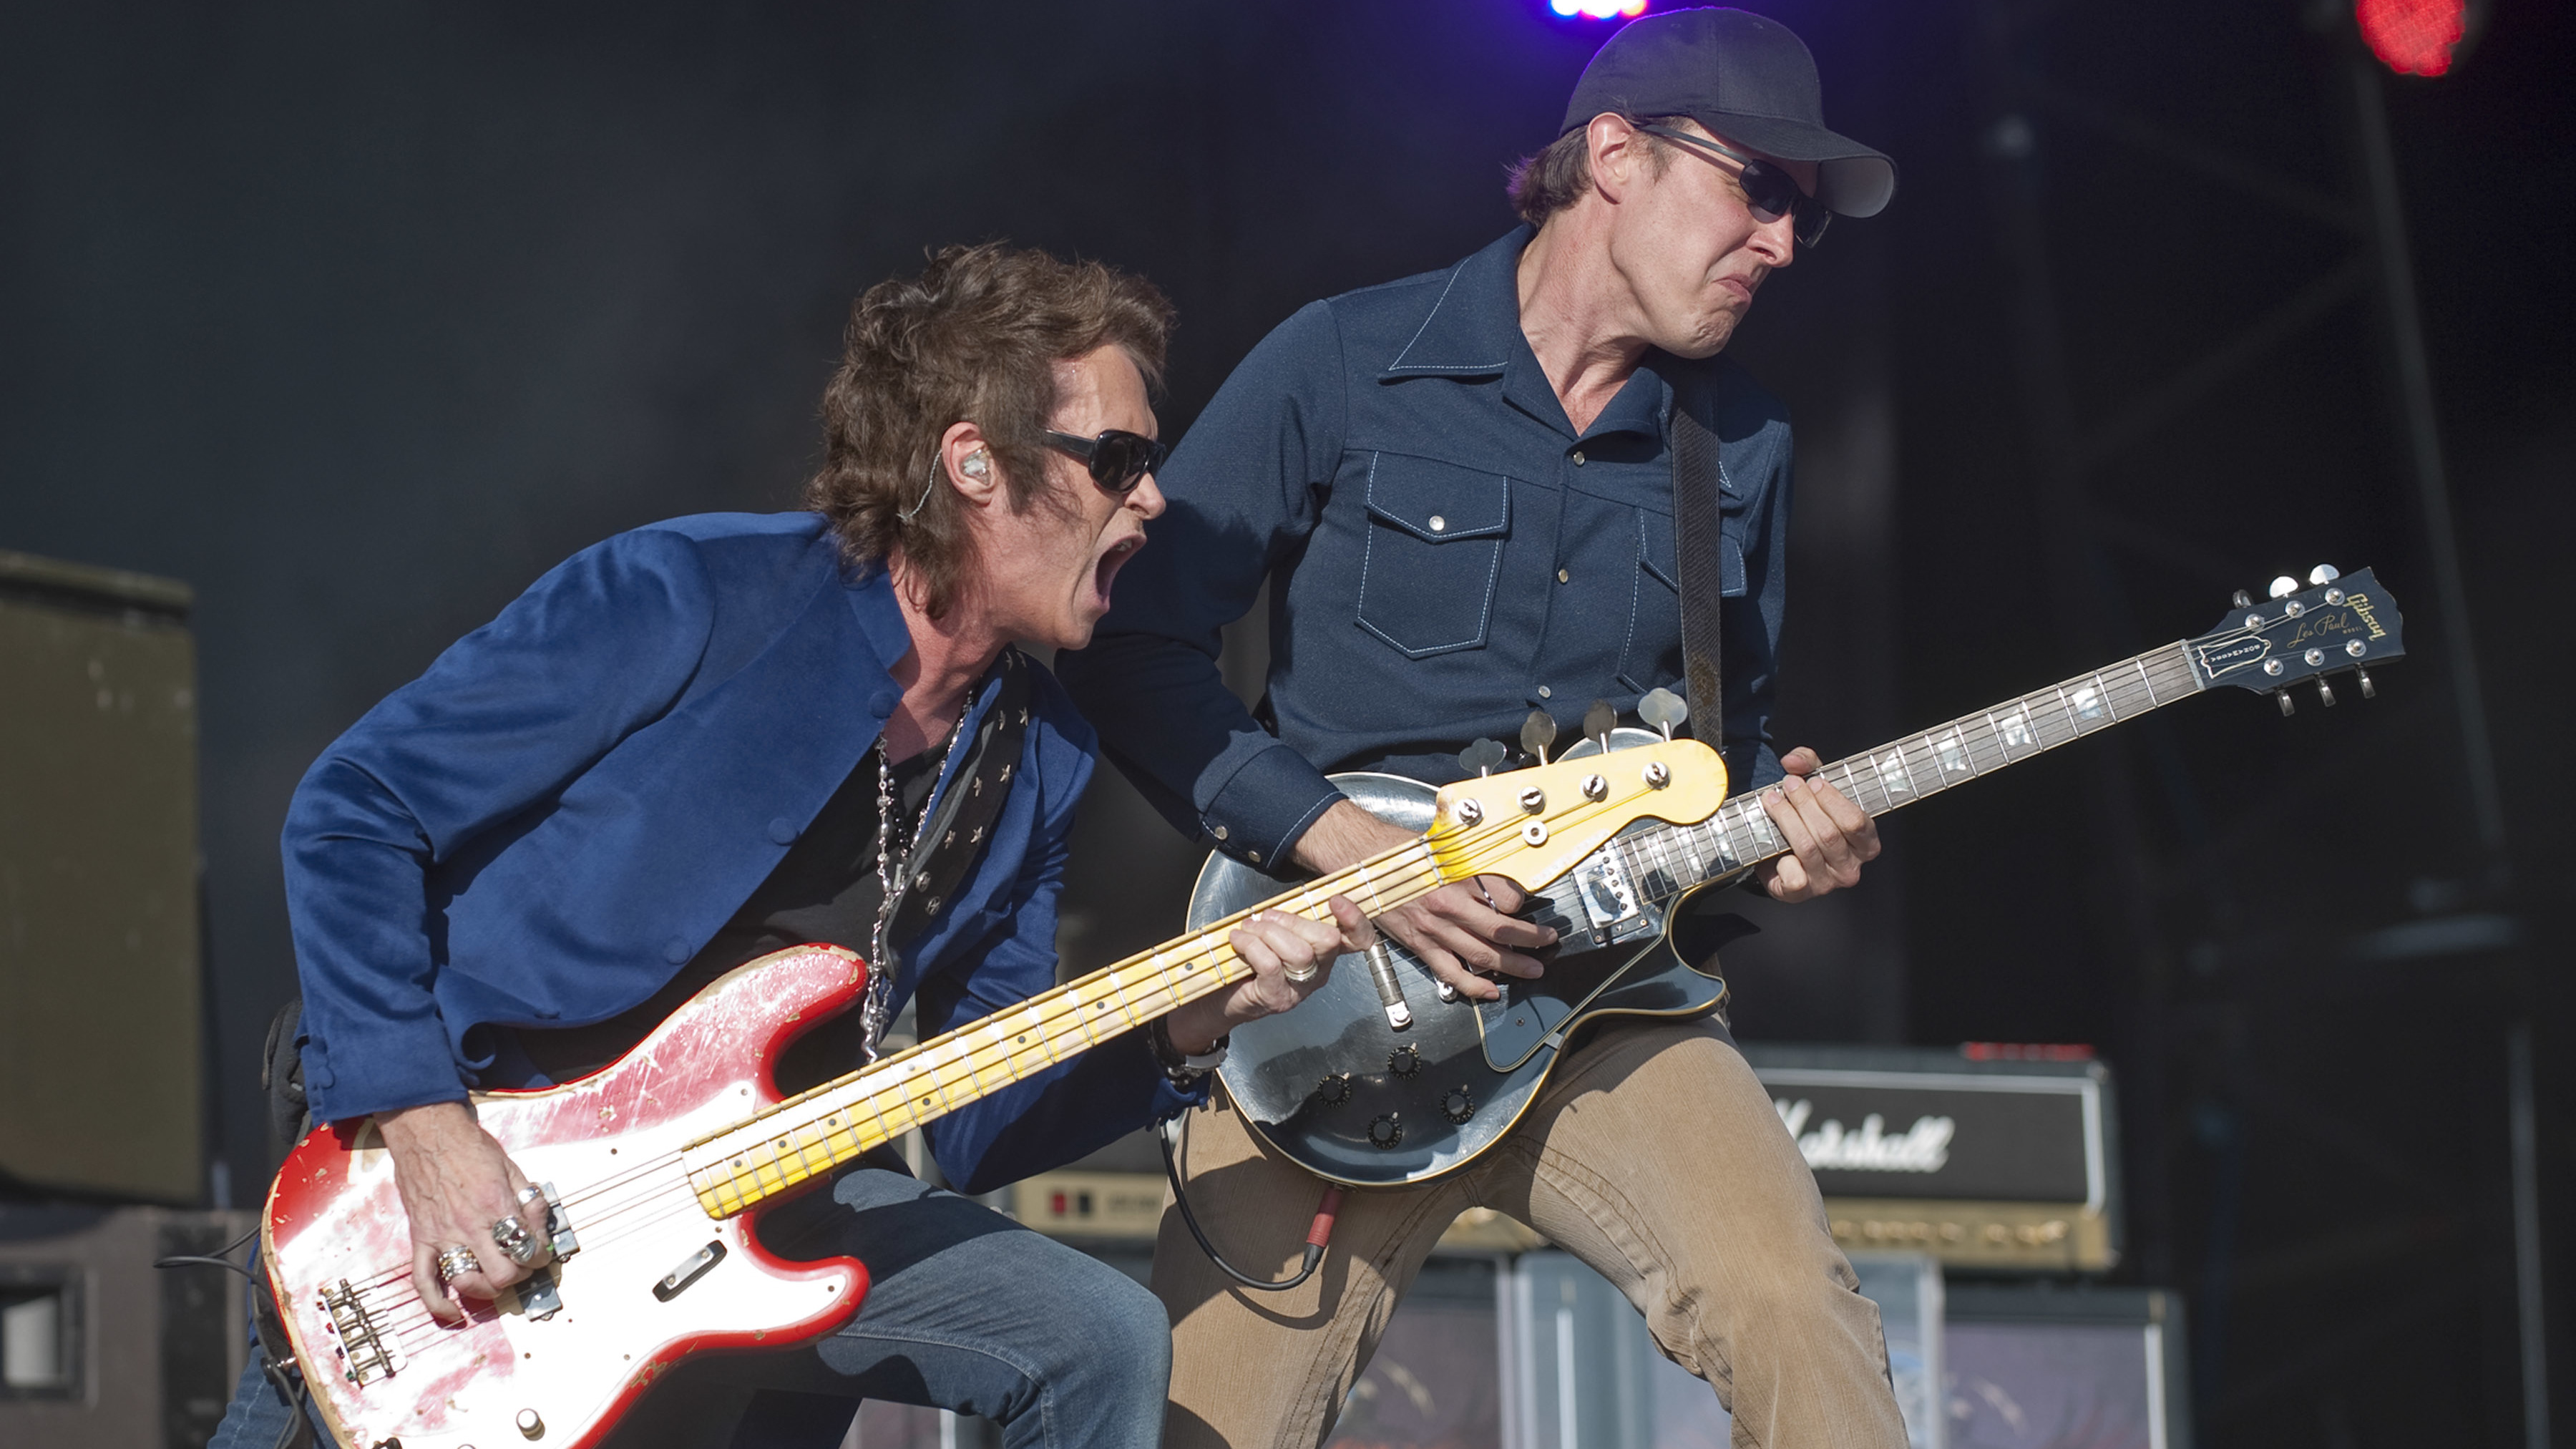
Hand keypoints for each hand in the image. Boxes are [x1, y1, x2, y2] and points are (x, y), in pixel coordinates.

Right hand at [376, 1101, 553, 1322]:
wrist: (428, 1132)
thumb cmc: (469, 1145)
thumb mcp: (511, 1166)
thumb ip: (527, 1197)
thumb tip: (538, 1222)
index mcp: (496, 1205)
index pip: (527, 1248)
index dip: (541, 1255)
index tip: (540, 1251)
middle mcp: (470, 1225)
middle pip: (502, 1274)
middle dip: (519, 1274)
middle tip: (521, 1265)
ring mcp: (443, 1235)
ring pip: (468, 1281)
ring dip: (486, 1288)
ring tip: (495, 1281)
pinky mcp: (421, 1239)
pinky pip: (424, 1280)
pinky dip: (437, 1303)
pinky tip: (453, 1313)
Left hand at [1165, 896, 1373, 1051]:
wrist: (1222, 998)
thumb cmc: (1250, 961)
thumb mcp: (1275, 936)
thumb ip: (1287, 921)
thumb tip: (1279, 906)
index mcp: (1325, 953)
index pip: (1358, 940)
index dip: (1355, 919)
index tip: (1335, 900)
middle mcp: (1319, 972)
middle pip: (1327, 940)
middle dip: (1293, 921)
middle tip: (1265, 918)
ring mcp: (1300, 988)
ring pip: (1299, 953)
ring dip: (1268, 932)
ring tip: (1248, 928)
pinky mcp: (1277, 998)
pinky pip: (1271, 964)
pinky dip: (1251, 945)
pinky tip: (1238, 940)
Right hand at [1289, 799, 1556, 1003]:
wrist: (1363, 865)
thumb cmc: (1401, 853)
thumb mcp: (1442, 848)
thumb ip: (1473, 865)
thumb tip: (1504, 880)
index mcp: (1455, 877)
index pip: (1504, 895)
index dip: (1523, 902)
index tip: (1530, 904)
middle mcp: (1447, 905)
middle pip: (1500, 930)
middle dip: (1530, 939)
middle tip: (1548, 942)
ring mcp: (1433, 929)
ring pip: (1481, 955)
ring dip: (1511, 965)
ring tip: (1533, 969)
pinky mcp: (1420, 945)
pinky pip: (1450, 972)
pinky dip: (1472, 985)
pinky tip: (1490, 991)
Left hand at [1753, 746, 1880, 902]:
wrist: (1782, 852)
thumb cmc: (1809, 818)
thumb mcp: (1814, 786)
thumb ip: (1808, 764)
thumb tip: (1793, 761)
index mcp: (1866, 844)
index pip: (1855, 822)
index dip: (1830, 799)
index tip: (1812, 782)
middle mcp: (1851, 867)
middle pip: (1828, 833)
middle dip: (1804, 804)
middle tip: (1787, 785)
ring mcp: (1827, 882)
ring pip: (1807, 847)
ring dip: (1786, 819)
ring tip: (1772, 800)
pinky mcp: (1801, 893)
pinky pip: (1793, 876)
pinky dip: (1781, 858)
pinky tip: (1774, 841)